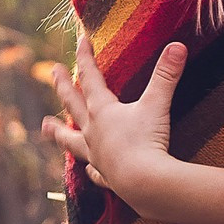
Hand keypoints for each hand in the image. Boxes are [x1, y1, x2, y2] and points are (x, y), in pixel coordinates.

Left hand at [40, 36, 187, 213]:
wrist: (145, 183)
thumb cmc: (148, 141)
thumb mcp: (157, 105)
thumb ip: (166, 76)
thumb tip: (177, 45)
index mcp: (103, 111)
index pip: (91, 77)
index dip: (86, 57)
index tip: (80, 40)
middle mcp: (94, 132)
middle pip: (73, 104)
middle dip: (63, 86)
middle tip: (52, 71)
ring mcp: (96, 155)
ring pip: (72, 140)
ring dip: (59, 132)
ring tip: (45, 126)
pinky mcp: (106, 176)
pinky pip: (96, 172)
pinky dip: (92, 170)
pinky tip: (88, 170)